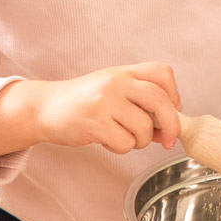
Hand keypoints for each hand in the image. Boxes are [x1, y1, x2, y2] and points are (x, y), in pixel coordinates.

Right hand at [0, 63, 181, 158]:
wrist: (45, 107)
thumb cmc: (84, 102)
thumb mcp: (112, 88)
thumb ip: (139, 100)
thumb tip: (169, 126)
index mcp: (124, 72)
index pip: (161, 73)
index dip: (174, 93)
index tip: (175, 110)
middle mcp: (116, 82)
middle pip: (159, 100)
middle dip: (170, 124)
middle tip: (167, 139)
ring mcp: (104, 101)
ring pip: (143, 127)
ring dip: (140, 141)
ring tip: (124, 137)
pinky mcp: (94, 122)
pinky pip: (124, 142)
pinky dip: (121, 148)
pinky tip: (108, 141)